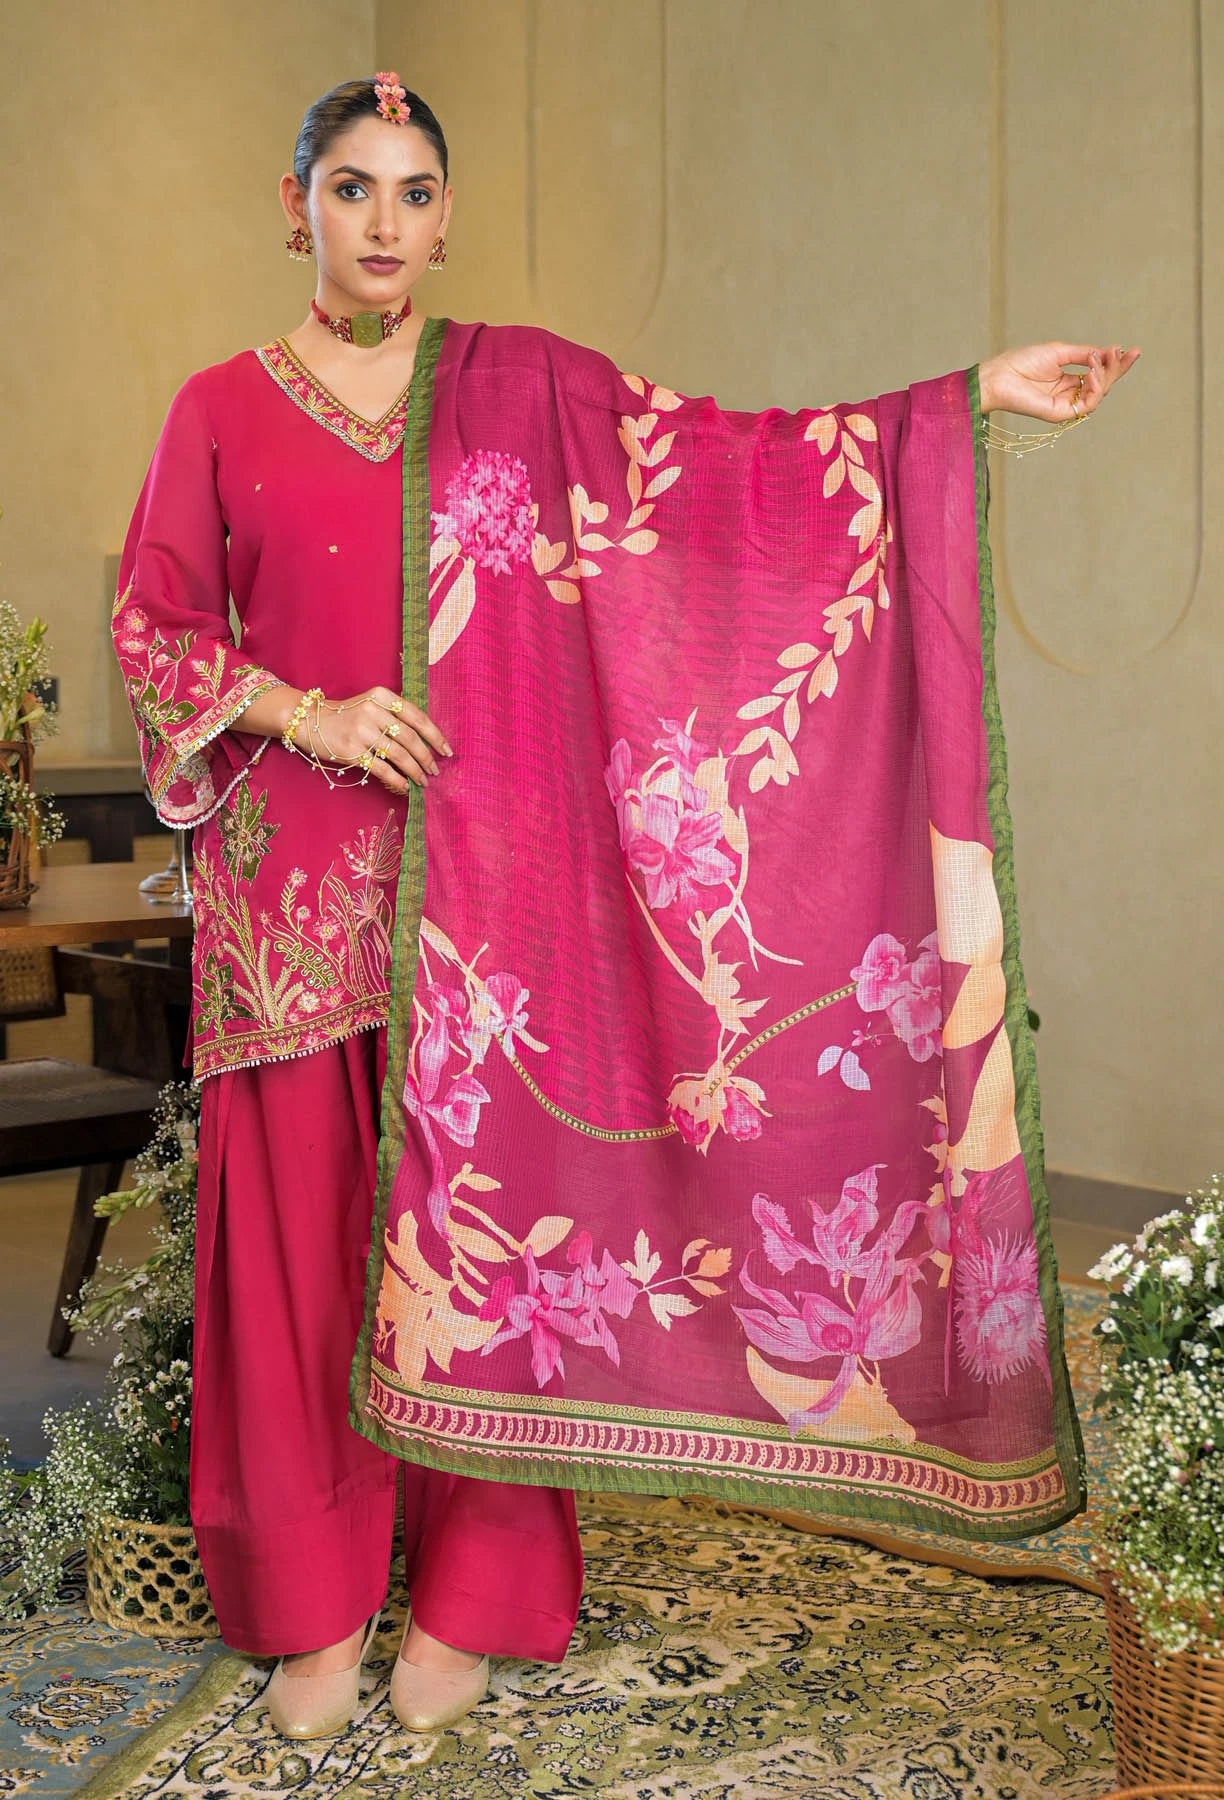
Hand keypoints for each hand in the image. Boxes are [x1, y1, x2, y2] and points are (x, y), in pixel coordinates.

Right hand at [301, 685, 451, 792]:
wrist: (310, 721)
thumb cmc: (347, 714)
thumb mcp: (371, 704)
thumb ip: (395, 715)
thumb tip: (426, 742)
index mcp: (382, 696)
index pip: (417, 716)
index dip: (435, 736)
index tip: (447, 750)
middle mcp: (373, 711)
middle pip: (410, 738)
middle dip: (426, 757)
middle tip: (434, 770)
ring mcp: (361, 731)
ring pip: (398, 755)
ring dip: (414, 770)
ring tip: (422, 780)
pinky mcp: (351, 751)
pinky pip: (382, 769)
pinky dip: (396, 779)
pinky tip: (404, 786)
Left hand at [978, 342, 1139, 420]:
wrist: (999, 375)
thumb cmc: (1022, 362)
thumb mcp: (1059, 352)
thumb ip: (1084, 354)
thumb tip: (1108, 352)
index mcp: (1069, 381)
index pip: (1099, 375)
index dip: (1116, 364)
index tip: (1132, 350)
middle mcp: (1069, 395)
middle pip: (1103, 385)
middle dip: (1118, 369)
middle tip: (1128, 353)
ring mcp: (1065, 406)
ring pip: (1098, 395)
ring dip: (1106, 376)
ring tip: (1101, 360)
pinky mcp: (1059, 414)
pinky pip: (1086, 404)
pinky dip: (1094, 388)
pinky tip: (1092, 372)